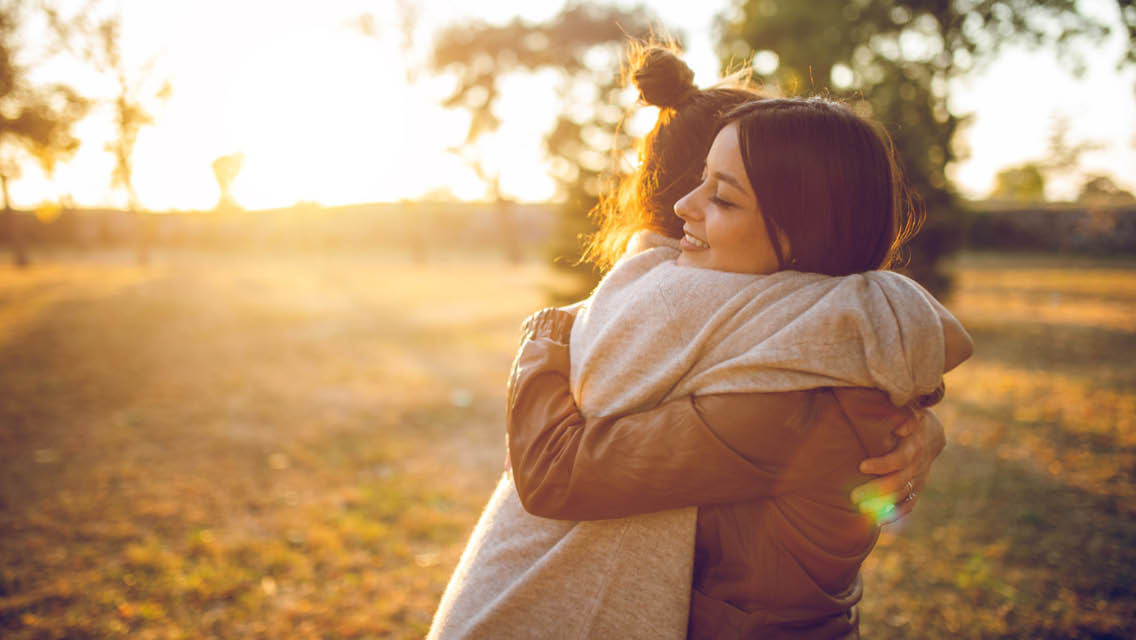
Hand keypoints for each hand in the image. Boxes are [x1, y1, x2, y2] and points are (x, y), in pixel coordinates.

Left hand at [850, 408, 945, 523]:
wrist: (931, 432)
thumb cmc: (909, 416)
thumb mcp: (909, 410)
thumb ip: (905, 415)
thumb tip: (901, 427)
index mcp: (914, 445)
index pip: (900, 459)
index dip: (882, 464)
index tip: (861, 466)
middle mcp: (918, 465)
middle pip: (898, 482)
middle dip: (875, 490)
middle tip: (853, 496)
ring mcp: (918, 478)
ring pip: (901, 495)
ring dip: (881, 504)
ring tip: (859, 508)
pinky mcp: (917, 487)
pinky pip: (909, 504)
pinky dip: (895, 513)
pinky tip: (878, 521)